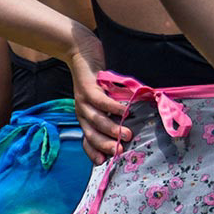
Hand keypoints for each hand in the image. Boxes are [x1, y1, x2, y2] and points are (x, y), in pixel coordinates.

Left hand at [67, 24, 129, 161]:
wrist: (80, 50)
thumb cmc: (96, 75)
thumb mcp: (103, 95)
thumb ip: (112, 108)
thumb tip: (133, 119)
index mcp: (85, 115)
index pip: (87, 138)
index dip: (94, 151)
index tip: (105, 162)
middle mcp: (82, 111)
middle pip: (91, 133)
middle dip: (105, 144)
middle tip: (120, 152)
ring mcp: (83, 100)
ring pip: (96, 119)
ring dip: (111, 129)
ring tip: (127, 134)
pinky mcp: (88, 87)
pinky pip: (100, 101)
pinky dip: (113, 107)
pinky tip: (125, 112)